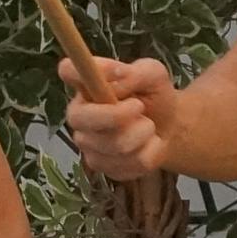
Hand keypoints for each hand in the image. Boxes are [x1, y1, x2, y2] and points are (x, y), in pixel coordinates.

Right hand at [60, 56, 179, 181]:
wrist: (168, 129)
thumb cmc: (154, 96)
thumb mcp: (153, 75)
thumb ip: (135, 73)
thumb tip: (116, 74)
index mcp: (87, 85)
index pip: (68, 71)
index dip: (75, 72)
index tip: (99, 78)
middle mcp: (78, 114)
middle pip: (82, 118)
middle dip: (118, 115)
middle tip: (140, 108)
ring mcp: (86, 144)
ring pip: (113, 144)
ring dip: (142, 134)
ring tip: (148, 127)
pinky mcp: (100, 166)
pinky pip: (126, 164)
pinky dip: (148, 153)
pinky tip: (147, 146)